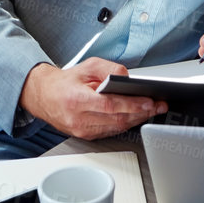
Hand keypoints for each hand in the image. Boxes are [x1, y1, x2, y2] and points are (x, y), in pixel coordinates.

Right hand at [19, 58, 165, 138]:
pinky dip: (125, 124)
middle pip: (117, 119)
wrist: (44, 96)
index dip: (132, 105)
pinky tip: (136, 117)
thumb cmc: (66, 82)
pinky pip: (110, 131)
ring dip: (136, 120)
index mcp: (76, 99)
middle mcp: (78, 118)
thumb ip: (109, 69)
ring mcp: (81, 130)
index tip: (150, 102)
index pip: (110, 105)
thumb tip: (128, 78)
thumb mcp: (88, 66)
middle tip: (158, 106)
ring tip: (151, 110)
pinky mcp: (85, 136)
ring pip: (116, 127)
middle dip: (141, 112)